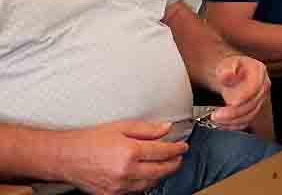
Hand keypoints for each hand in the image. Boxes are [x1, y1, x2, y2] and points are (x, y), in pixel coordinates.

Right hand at [59, 120, 188, 194]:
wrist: (65, 157)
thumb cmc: (89, 140)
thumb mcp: (120, 127)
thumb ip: (146, 129)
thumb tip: (166, 128)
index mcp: (129, 152)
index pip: (163, 152)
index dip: (177, 149)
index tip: (183, 146)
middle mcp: (125, 171)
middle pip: (160, 171)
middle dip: (174, 164)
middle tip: (179, 157)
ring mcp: (118, 186)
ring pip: (150, 184)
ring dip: (161, 175)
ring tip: (166, 166)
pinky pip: (135, 192)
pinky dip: (145, 184)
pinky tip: (147, 176)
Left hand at [209, 55, 269, 130]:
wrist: (227, 74)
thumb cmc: (227, 68)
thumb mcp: (225, 64)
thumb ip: (227, 69)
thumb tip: (229, 74)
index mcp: (259, 72)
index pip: (256, 87)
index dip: (245, 96)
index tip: (231, 102)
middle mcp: (262, 87)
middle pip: (253, 104)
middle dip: (234, 112)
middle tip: (217, 114)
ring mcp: (259, 100)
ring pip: (249, 115)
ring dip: (232, 121)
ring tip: (216, 119)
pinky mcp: (253, 110)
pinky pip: (246, 122)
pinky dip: (233, 125)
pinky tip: (221, 123)